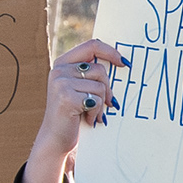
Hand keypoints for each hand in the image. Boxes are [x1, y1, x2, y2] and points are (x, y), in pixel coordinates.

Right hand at [24, 39, 118, 182]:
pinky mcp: (66, 97)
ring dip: (101, 104)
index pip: (92, 45)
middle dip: (108, 89)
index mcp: (64, 63)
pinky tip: (88, 119)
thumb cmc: (75, 113)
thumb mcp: (81, 88)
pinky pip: (96, 100)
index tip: (125, 63)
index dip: (111, 52)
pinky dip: (96, 113)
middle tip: (105, 104)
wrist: (57, 137)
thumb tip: (123, 62)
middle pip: (100, 69)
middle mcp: (59, 70)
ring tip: (91, 113)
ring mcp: (60, 83)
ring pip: (100, 86)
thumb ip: (93, 74)